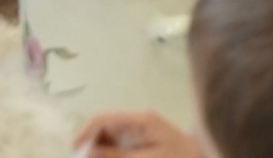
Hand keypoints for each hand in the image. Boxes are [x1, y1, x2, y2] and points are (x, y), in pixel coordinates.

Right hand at [73, 110, 199, 157]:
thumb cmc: (175, 157)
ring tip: (93, 157)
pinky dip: (107, 152)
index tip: (74, 152)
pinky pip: (115, 145)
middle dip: (89, 144)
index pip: (103, 119)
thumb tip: (88, 151)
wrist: (198, 157)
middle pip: (101, 127)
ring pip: (106, 137)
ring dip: (97, 150)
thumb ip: (116, 156)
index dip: (84, 133)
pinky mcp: (138, 140)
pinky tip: (105, 157)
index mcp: (139, 119)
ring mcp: (136, 129)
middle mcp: (135, 120)